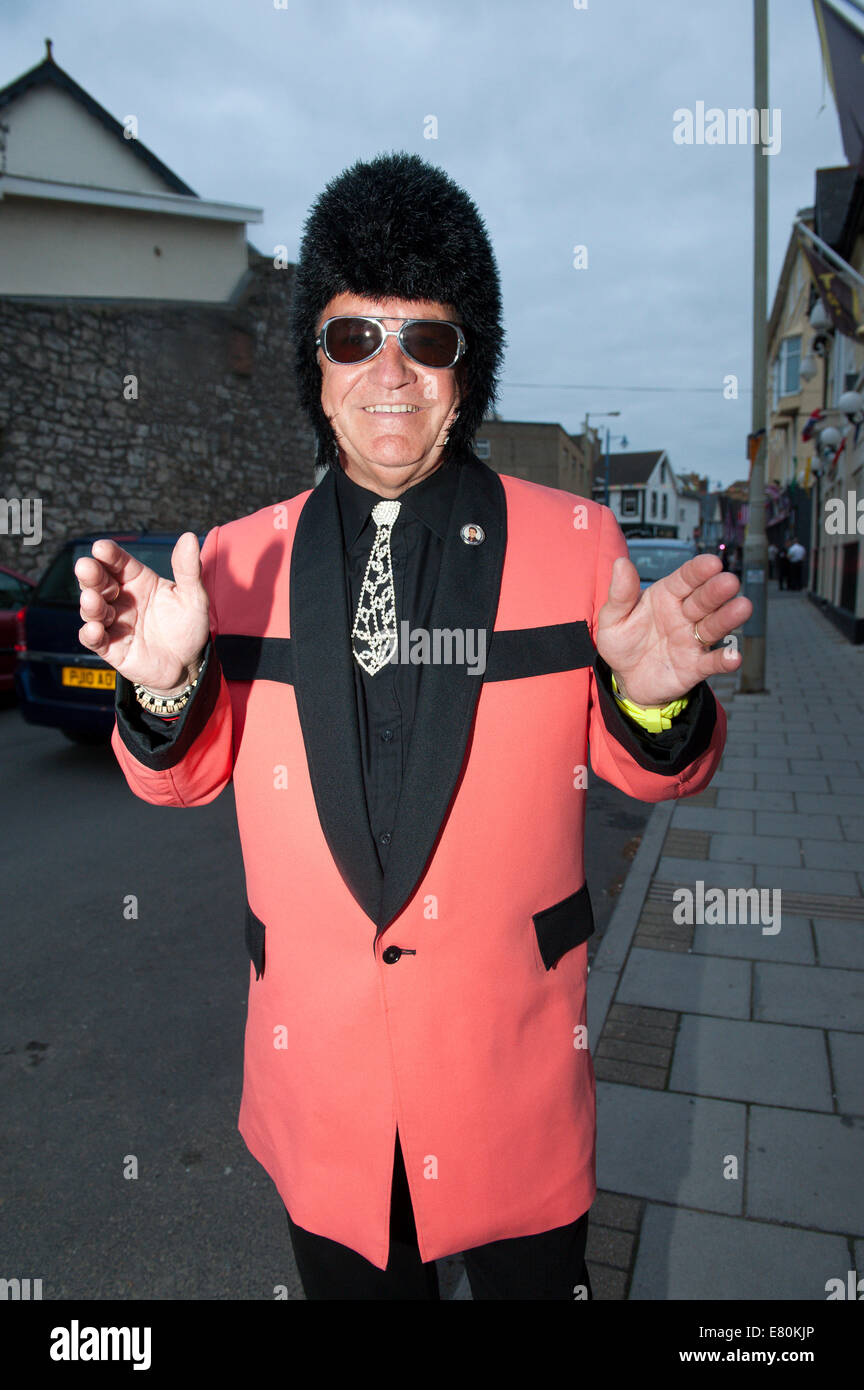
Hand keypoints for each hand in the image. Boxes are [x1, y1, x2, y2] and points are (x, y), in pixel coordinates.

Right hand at [75, 533, 209, 695]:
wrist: (189, 665)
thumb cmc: (188, 627)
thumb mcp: (193, 596)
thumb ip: (188, 569)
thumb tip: (189, 538)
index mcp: (138, 581)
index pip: (118, 563)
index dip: (109, 554)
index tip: (101, 548)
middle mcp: (121, 599)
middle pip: (99, 582)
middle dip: (91, 574)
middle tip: (86, 567)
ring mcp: (114, 623)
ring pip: (93, 610)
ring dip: (90, 604)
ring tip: (92, 599)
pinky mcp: (111, 647)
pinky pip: (95, 640)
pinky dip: (91, 634)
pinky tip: (94, 629)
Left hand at [596, 553, 752, 705]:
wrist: (626, 679)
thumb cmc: (622, 642)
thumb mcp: (613, 618)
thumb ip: (620, 594)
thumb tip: (621, 563)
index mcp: (666, 596)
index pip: (685, 579)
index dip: (698, 571)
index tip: (712, 562)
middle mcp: (685, 614)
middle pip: (704, 600)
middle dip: (717, 591)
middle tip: (729, 582)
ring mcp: (692, 640)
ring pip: (714, 626)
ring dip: (728, 618)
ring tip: (743, 608)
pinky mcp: (696, 666)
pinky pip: (712, 662)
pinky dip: (725, 660)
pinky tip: (734, 656)